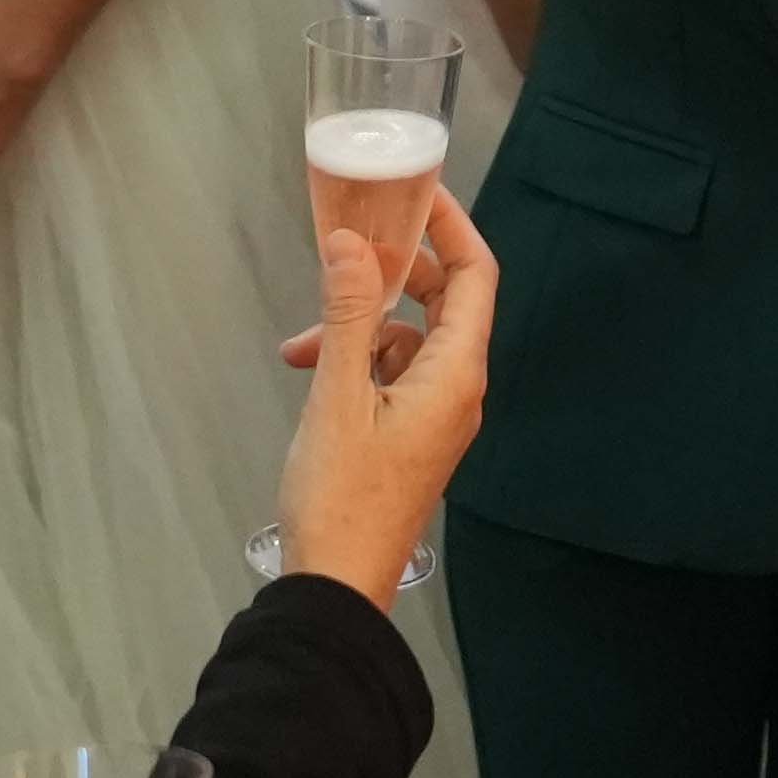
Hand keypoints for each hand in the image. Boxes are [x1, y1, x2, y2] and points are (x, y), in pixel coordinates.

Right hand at [270, 192, 495, 599]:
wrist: (336, 585)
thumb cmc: (341, 494)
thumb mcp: (337, 394)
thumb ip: (345, 312)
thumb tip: (348, 242)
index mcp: (458, 373)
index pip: (477, 275)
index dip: (451, 226)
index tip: (414, 192)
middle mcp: (459, 389)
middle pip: (445, 301)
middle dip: (394, 272)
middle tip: (348, 247)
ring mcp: (437, 414)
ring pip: (407, 338)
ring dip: (356, 324)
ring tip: (300, 344)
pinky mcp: (411, 434)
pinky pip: (391, 373)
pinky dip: (353, 360)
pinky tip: (306, 368)